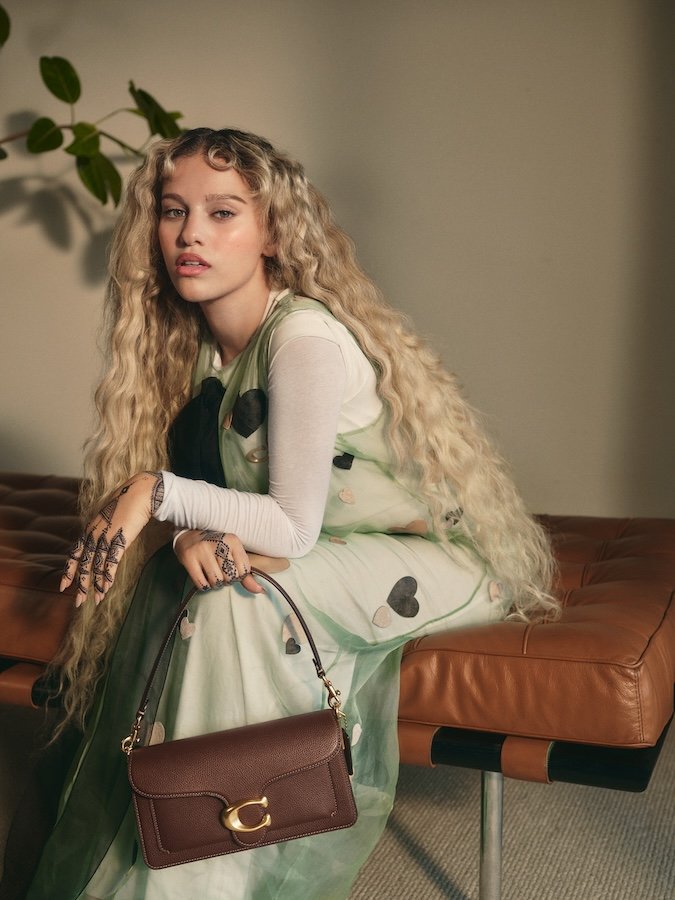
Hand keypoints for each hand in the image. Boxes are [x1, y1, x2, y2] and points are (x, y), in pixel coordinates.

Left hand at [62, 472, 164, 605]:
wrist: (140, 492)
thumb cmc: (128, 502)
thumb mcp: (109, 517)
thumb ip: (103, 528)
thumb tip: (102, 539)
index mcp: (90, 529)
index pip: (75, 554)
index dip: (69, 571)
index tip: (63, 586)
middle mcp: (94, 534)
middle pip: (84, 564)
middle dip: (81, 584)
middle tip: (78, 601)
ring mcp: (106, 536)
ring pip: (97, 566)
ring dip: (96, 584)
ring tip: (97, 599)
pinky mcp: (119, 539)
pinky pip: (111, 562)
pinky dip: (107, 576)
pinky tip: (106, 587)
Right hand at [174, 530, 263, 594]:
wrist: (188, 536)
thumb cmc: (215, 548)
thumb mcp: (232, 554)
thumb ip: (246, 574)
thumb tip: (260, 590)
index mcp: (233, 540)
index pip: (244, 571)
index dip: (238, 576)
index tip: (231, 569)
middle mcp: (218, 542)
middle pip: (230, 577)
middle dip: (226, 580)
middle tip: (219, 572)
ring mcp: (202, 549)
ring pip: (216, 581)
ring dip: (215, 583)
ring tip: (211, 574)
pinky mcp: (189, 558)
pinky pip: (201, 583)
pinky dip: (203, 585)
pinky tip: (202, 577)